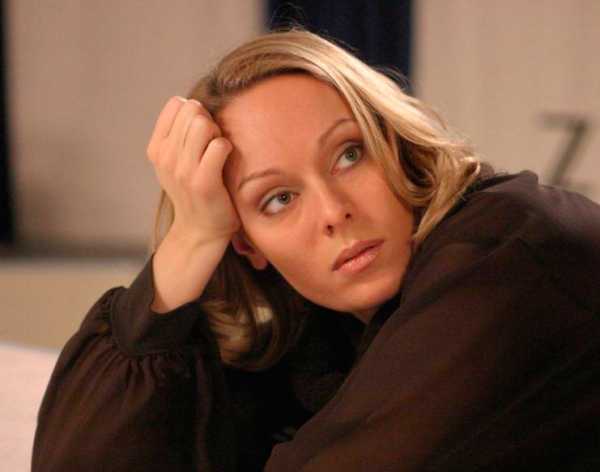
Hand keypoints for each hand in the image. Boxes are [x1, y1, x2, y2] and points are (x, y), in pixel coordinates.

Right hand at [147, 96, 240, 244]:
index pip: (177, 104)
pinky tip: (226, 163)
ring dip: (218, 133)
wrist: (200, 230)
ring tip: (219, 153)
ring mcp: (182, 170)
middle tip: (213, 144)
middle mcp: (165, 157)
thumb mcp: (175, 161)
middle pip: (193, 110)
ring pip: (204, 123)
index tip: (200, 134)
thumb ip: (178, 132)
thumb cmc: (194, 190)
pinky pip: (219, 145)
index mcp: (156, 148)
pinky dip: (227, 148)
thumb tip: (190, 101)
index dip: (195, 112)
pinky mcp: (203, 182)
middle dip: (209, 120)